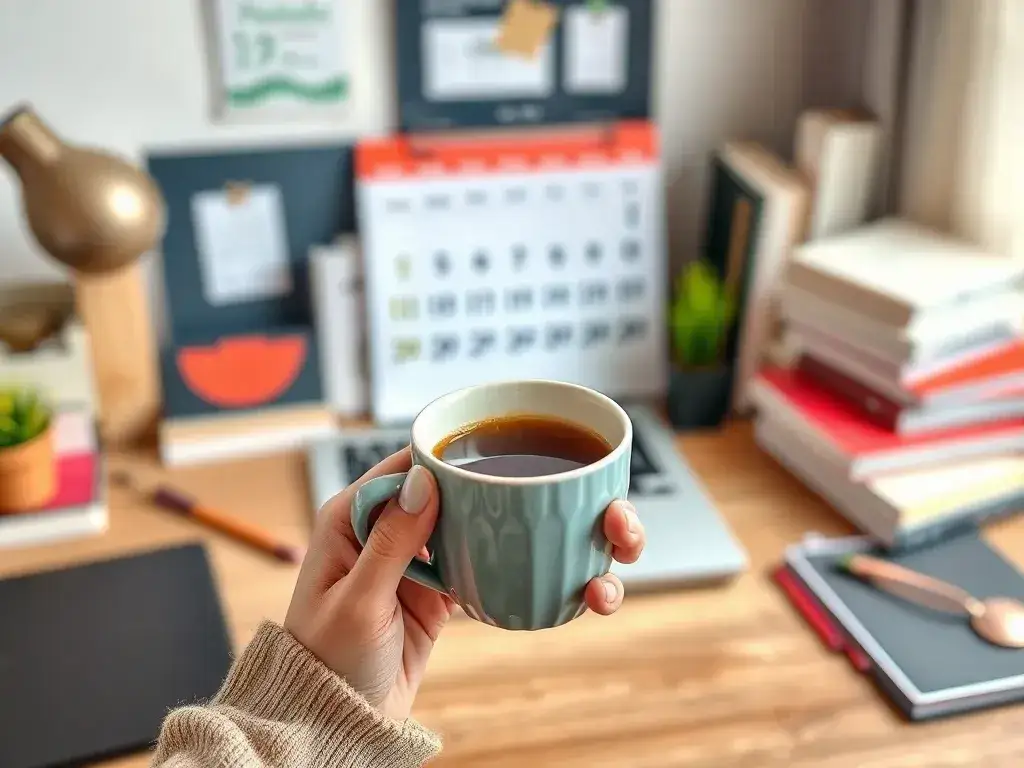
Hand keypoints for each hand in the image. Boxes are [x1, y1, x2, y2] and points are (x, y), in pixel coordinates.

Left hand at [285, 447, 645, 719]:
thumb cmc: (328, 662)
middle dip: (509, 487)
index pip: (410, 464)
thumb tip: (426, 479)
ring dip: (523, 526)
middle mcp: (388, 527)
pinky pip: (484, 563)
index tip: (508, 445)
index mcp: (354, 516)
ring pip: (476, 525)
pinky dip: (516, 562)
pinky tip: (556, 563)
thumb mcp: (358, 603)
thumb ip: (391, 542)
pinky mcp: (440, 589)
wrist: (337, 720)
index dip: (457, 451)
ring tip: (575, 532)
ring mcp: (418, 558)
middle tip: (565, 497)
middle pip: (455, 490)